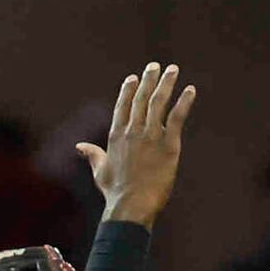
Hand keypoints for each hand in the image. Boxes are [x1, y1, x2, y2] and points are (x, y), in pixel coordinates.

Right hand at [78, 61, 198, 227]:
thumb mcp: (99, 170)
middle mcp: (133, 131)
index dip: (129, 89)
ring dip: (166, 83)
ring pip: (159, 102)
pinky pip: (177, 116)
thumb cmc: (114, 192)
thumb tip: (79, 146)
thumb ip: (92, 154)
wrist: (131, 204)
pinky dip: (184, 101)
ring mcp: (151, 135)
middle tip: (155, 66)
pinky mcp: (169, 144)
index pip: (123, 105)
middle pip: (141, 98)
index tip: (134, 77)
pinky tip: (190, 90)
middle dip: (148, 79)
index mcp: (116, 135)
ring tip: (172, 70)